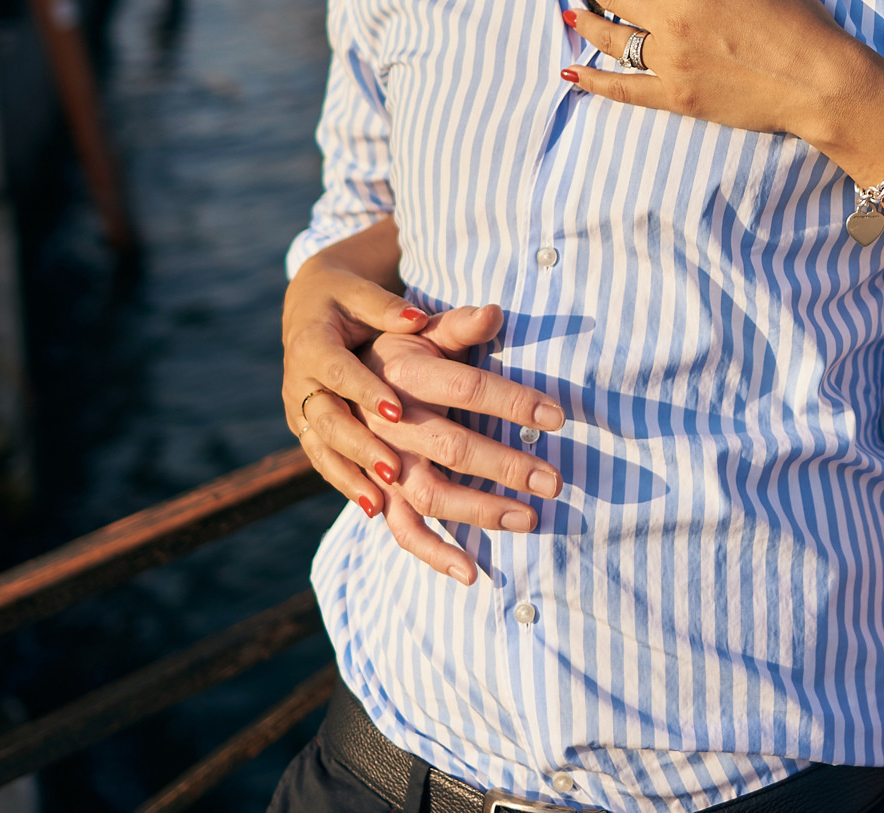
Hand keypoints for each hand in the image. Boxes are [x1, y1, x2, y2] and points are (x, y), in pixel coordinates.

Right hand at [281, 251, 562, 553]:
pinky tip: (470, 572)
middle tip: (555, 481)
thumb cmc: (392, 347)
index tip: (558, 417)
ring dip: (478, 511)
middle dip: (505, 465)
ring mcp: (377, 461)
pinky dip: (431, 551)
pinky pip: (400, 528)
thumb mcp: (419, 331)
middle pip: (451, 446)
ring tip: (529, 520)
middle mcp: (386, 422)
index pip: (466, 387)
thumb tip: (495, 312)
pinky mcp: (373, 491)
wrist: (325, 370)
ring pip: (427, 493)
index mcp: (402, 373)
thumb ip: (457, 325)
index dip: (513, 401)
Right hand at [282, 251, 433, 513]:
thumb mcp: (361, 292)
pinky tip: (374, 509)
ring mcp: (300, 411)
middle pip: (327, 420)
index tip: (396, 410)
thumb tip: (417, 317)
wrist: (309, 306)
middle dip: (359, 447)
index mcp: (311, 344)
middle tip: (393, 470)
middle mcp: (299, 382)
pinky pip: (324, 462)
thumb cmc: (344, 296)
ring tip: (380, 502)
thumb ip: (387, 307)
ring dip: (351, 476)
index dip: (364, 390)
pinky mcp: (308, 431)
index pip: (338, 371)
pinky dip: (347, 484)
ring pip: (323, 449)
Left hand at [562, 0, 883, 147]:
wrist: (818, 81)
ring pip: (612, 39)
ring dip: (586, 23)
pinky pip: (624, 89)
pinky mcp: (675, 96)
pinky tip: (573, 73)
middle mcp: (673, 17)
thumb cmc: (799, 21)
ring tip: (572, 14)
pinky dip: (594, 81)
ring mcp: (670, 60)